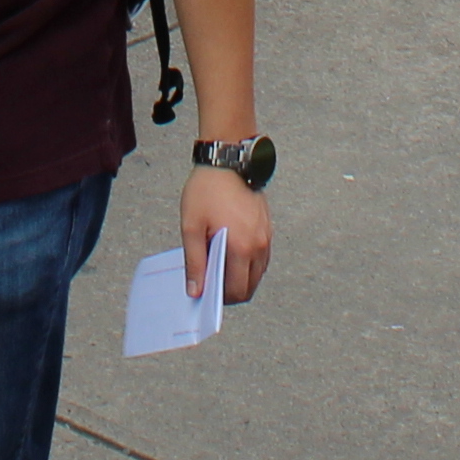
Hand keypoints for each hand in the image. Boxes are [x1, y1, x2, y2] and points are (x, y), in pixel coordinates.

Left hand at [182, 164, 276, 308]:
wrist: (227, 161)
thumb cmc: (207, 190)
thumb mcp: (192, 227)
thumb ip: (195, 261)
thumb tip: (196, 290)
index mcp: (241, 248)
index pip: (237, 290)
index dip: (221, 298)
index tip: (205, 293)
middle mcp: (259, 245)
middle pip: (250, 286)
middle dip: (231, 291)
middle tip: (210, 281)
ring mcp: (266, 237)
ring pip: (257, 273)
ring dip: (240, 277)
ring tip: (218, 264)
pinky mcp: (267, 229)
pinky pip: (261, 258)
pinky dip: (248, 263)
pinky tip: (230, 253)